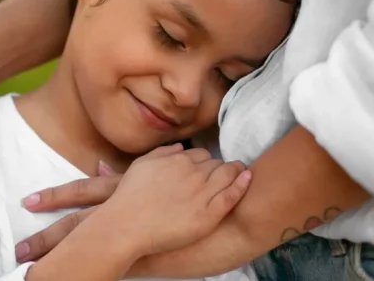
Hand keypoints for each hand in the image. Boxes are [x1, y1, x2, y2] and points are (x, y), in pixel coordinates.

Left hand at [16, 145, 250, 261]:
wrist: (229, 212)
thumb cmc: (199, 189)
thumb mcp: (165, 175)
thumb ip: (137, 172)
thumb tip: (105, 167)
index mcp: (122, 196)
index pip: (82, 194)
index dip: (55, 196)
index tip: (28, 201)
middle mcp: (120, 218)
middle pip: (76, 229)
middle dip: (46, 239)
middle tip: (18, 252)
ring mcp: (131, 243)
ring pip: (90, 253)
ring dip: (64, 264)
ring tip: (33, 276)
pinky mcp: (146, 264)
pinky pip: (114, 272)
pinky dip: (94, 275)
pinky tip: (80, 280)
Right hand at [102, 146, 250, 255]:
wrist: (126, 225)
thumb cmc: (129, 197)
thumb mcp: (141, 165)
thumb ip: (161, 153)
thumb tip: (180, 148)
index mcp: (177, 160)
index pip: (202, 155)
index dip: (206, 163)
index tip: (207, 170)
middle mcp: (192, 172)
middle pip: (217, 163)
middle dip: (221, 168)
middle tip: (224, 176)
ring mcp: (202, 193)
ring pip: (228, 174)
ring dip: (236, 172)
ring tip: (241, 174)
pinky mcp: (208, 214)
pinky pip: (231, 195)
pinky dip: (242, 184)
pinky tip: (248, 178)